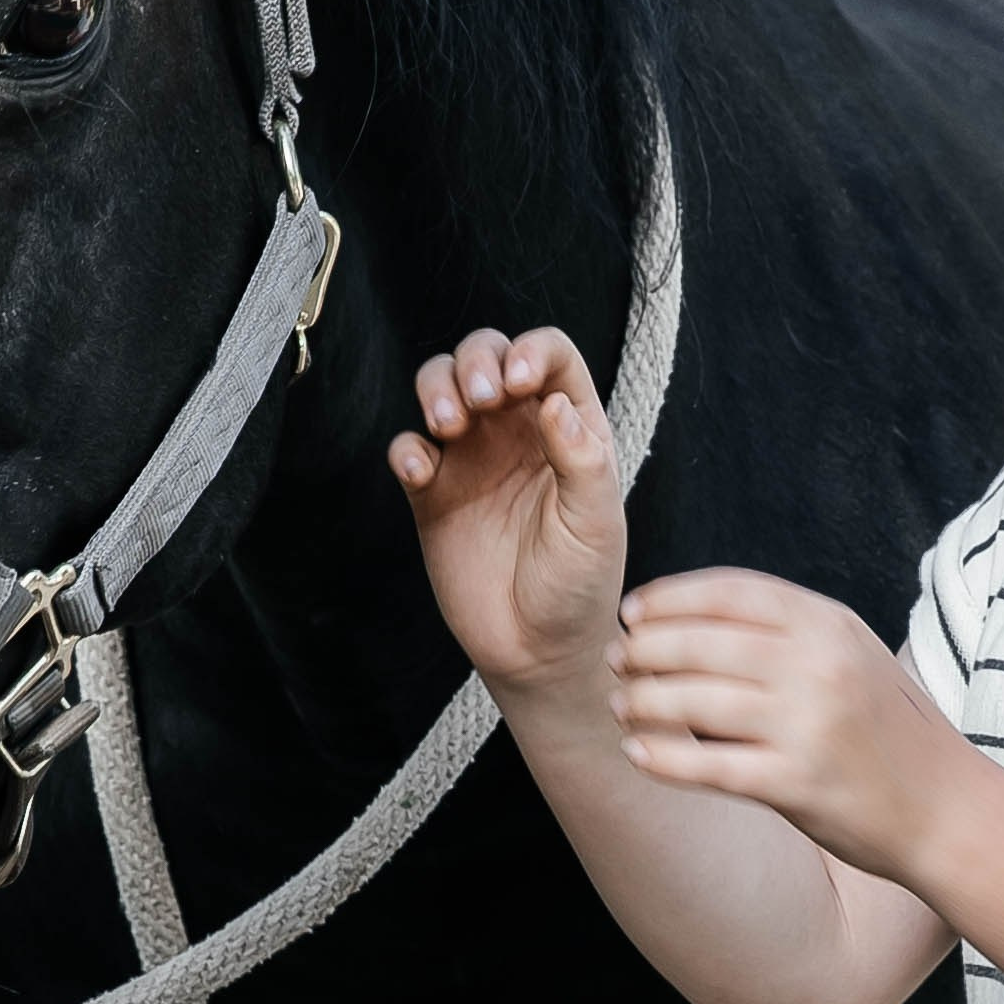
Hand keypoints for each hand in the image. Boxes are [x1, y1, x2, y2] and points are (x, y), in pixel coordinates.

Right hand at [389, 326, 626, 693]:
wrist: (538, 650)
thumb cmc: (581, 585)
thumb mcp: (596, 523)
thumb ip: (582, 459)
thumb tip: (554, 403)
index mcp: (570, 426)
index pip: (551, 357)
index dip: (532, 352)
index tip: (520, 385)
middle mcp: (519, 431)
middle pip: (486, 356)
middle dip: (476, 361)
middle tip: (480, 401)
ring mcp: (472, 458)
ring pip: (440, 387)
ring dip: (436, 388)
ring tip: (448, 425)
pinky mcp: (432, 493)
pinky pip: (408, 449)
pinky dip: (406, 448)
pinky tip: (420, 471)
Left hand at [608, 571, 967, 882]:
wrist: (947, 809)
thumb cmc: (890, 732)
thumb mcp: (853, 655)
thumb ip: (789, 631)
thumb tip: (695, 618)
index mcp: (829, 624)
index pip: (731, 591)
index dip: (670, 597)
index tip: (633, 611)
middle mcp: (818, 666)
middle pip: (702, 642)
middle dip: (646, 648)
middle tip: (617, 659)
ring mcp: (808, 725)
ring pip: (696, 701)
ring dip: (644, 701)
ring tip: (622, 704)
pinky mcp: (797, 784)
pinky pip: (710, 766)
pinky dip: (664, 758)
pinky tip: (637, 753)